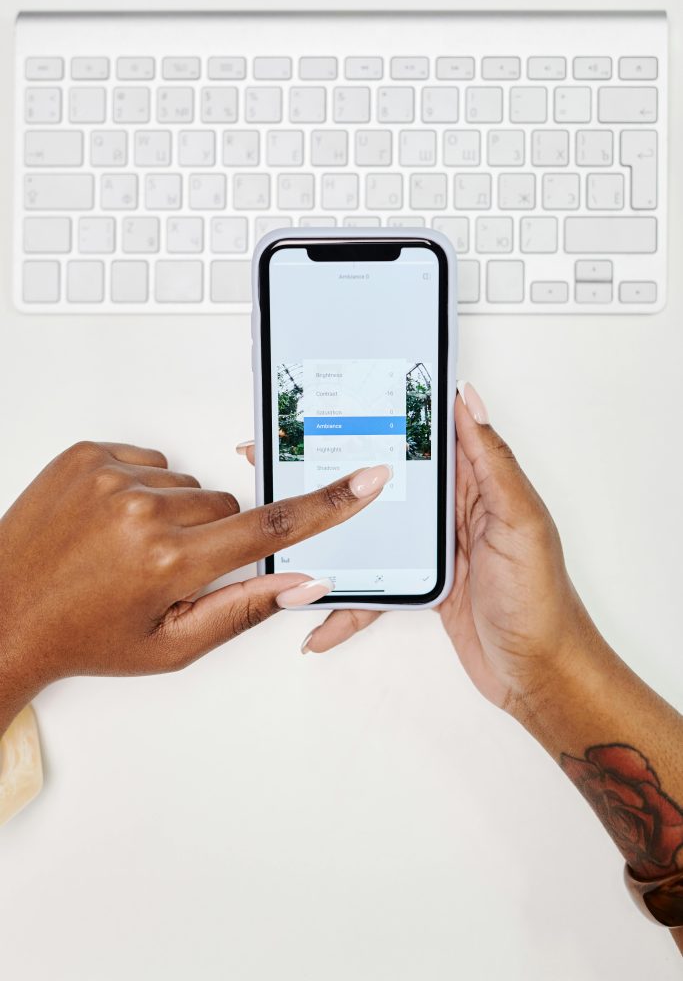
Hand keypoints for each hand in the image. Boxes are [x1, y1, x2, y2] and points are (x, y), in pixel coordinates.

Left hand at [0, 441, 389, 729]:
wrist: (1, 610)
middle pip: (226, 507)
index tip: (366, 480)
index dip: (327, 506)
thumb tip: (302, 583)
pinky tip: (109, 524)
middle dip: (213, 538)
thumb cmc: (82, 637)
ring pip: (188, 487)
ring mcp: (110, 477)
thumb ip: (244, 610)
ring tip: (127, 549)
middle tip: (165, 571)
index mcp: (169, 561)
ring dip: (173, 515)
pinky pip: (148, 463)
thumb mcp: (170, 646)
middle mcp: (143, 510)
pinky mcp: (87, 455)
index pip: (270, 529)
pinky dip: (141, 490)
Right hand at [256, 383, 595, 711]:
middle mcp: (456, 510)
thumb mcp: (520, 522)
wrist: (540, 673)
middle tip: (293, 460)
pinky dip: (351, 603)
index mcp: (480, 484)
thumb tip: (470, 400)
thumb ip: (493, 462)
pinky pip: (377, 584)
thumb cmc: (540, 600)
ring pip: (374, 531)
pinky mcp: (424, 583)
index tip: (347, 394)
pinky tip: (321, 619)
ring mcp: (437, 548)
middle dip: (344, 473)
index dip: (394, 413)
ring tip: (292, 534)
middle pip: (390, 480)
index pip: (431, 435)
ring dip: (335, 538)